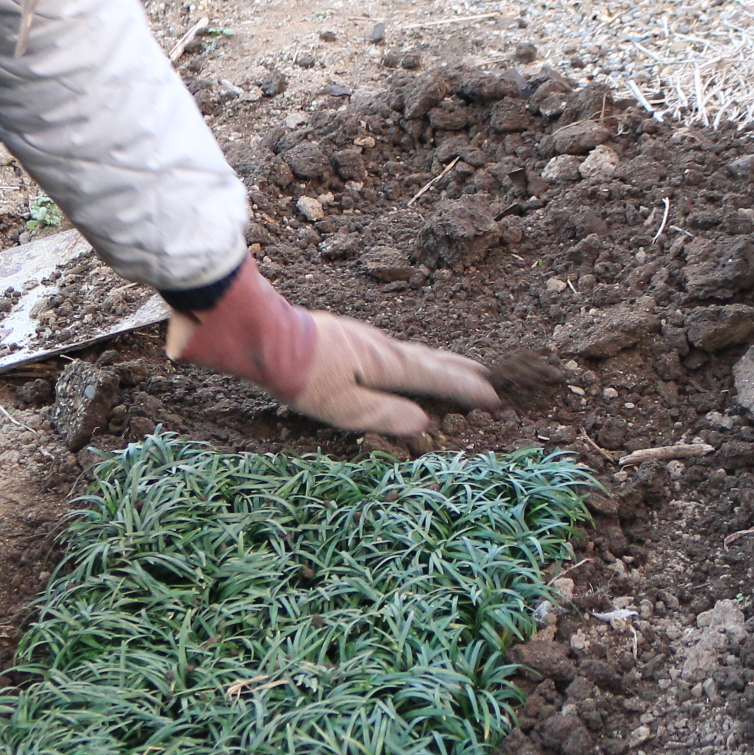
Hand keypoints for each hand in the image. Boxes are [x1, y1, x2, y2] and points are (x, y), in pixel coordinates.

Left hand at [169, 260, 496, 435]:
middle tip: (488, 379)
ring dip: (439, 361)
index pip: (435, 377)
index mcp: (384, 362)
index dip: (465, 390)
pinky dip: (414, 358)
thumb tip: (423, 422)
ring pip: (412, 351)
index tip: (495, 399)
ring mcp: (362, 338)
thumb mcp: (340, 404)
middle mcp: (380, 345)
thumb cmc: (297, 372)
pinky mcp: (346, 337)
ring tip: (457, 367)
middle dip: (460, 371)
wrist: (258, 332)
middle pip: (429, 359)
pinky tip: (402, 361)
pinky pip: (394, 350)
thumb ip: (382, 413)